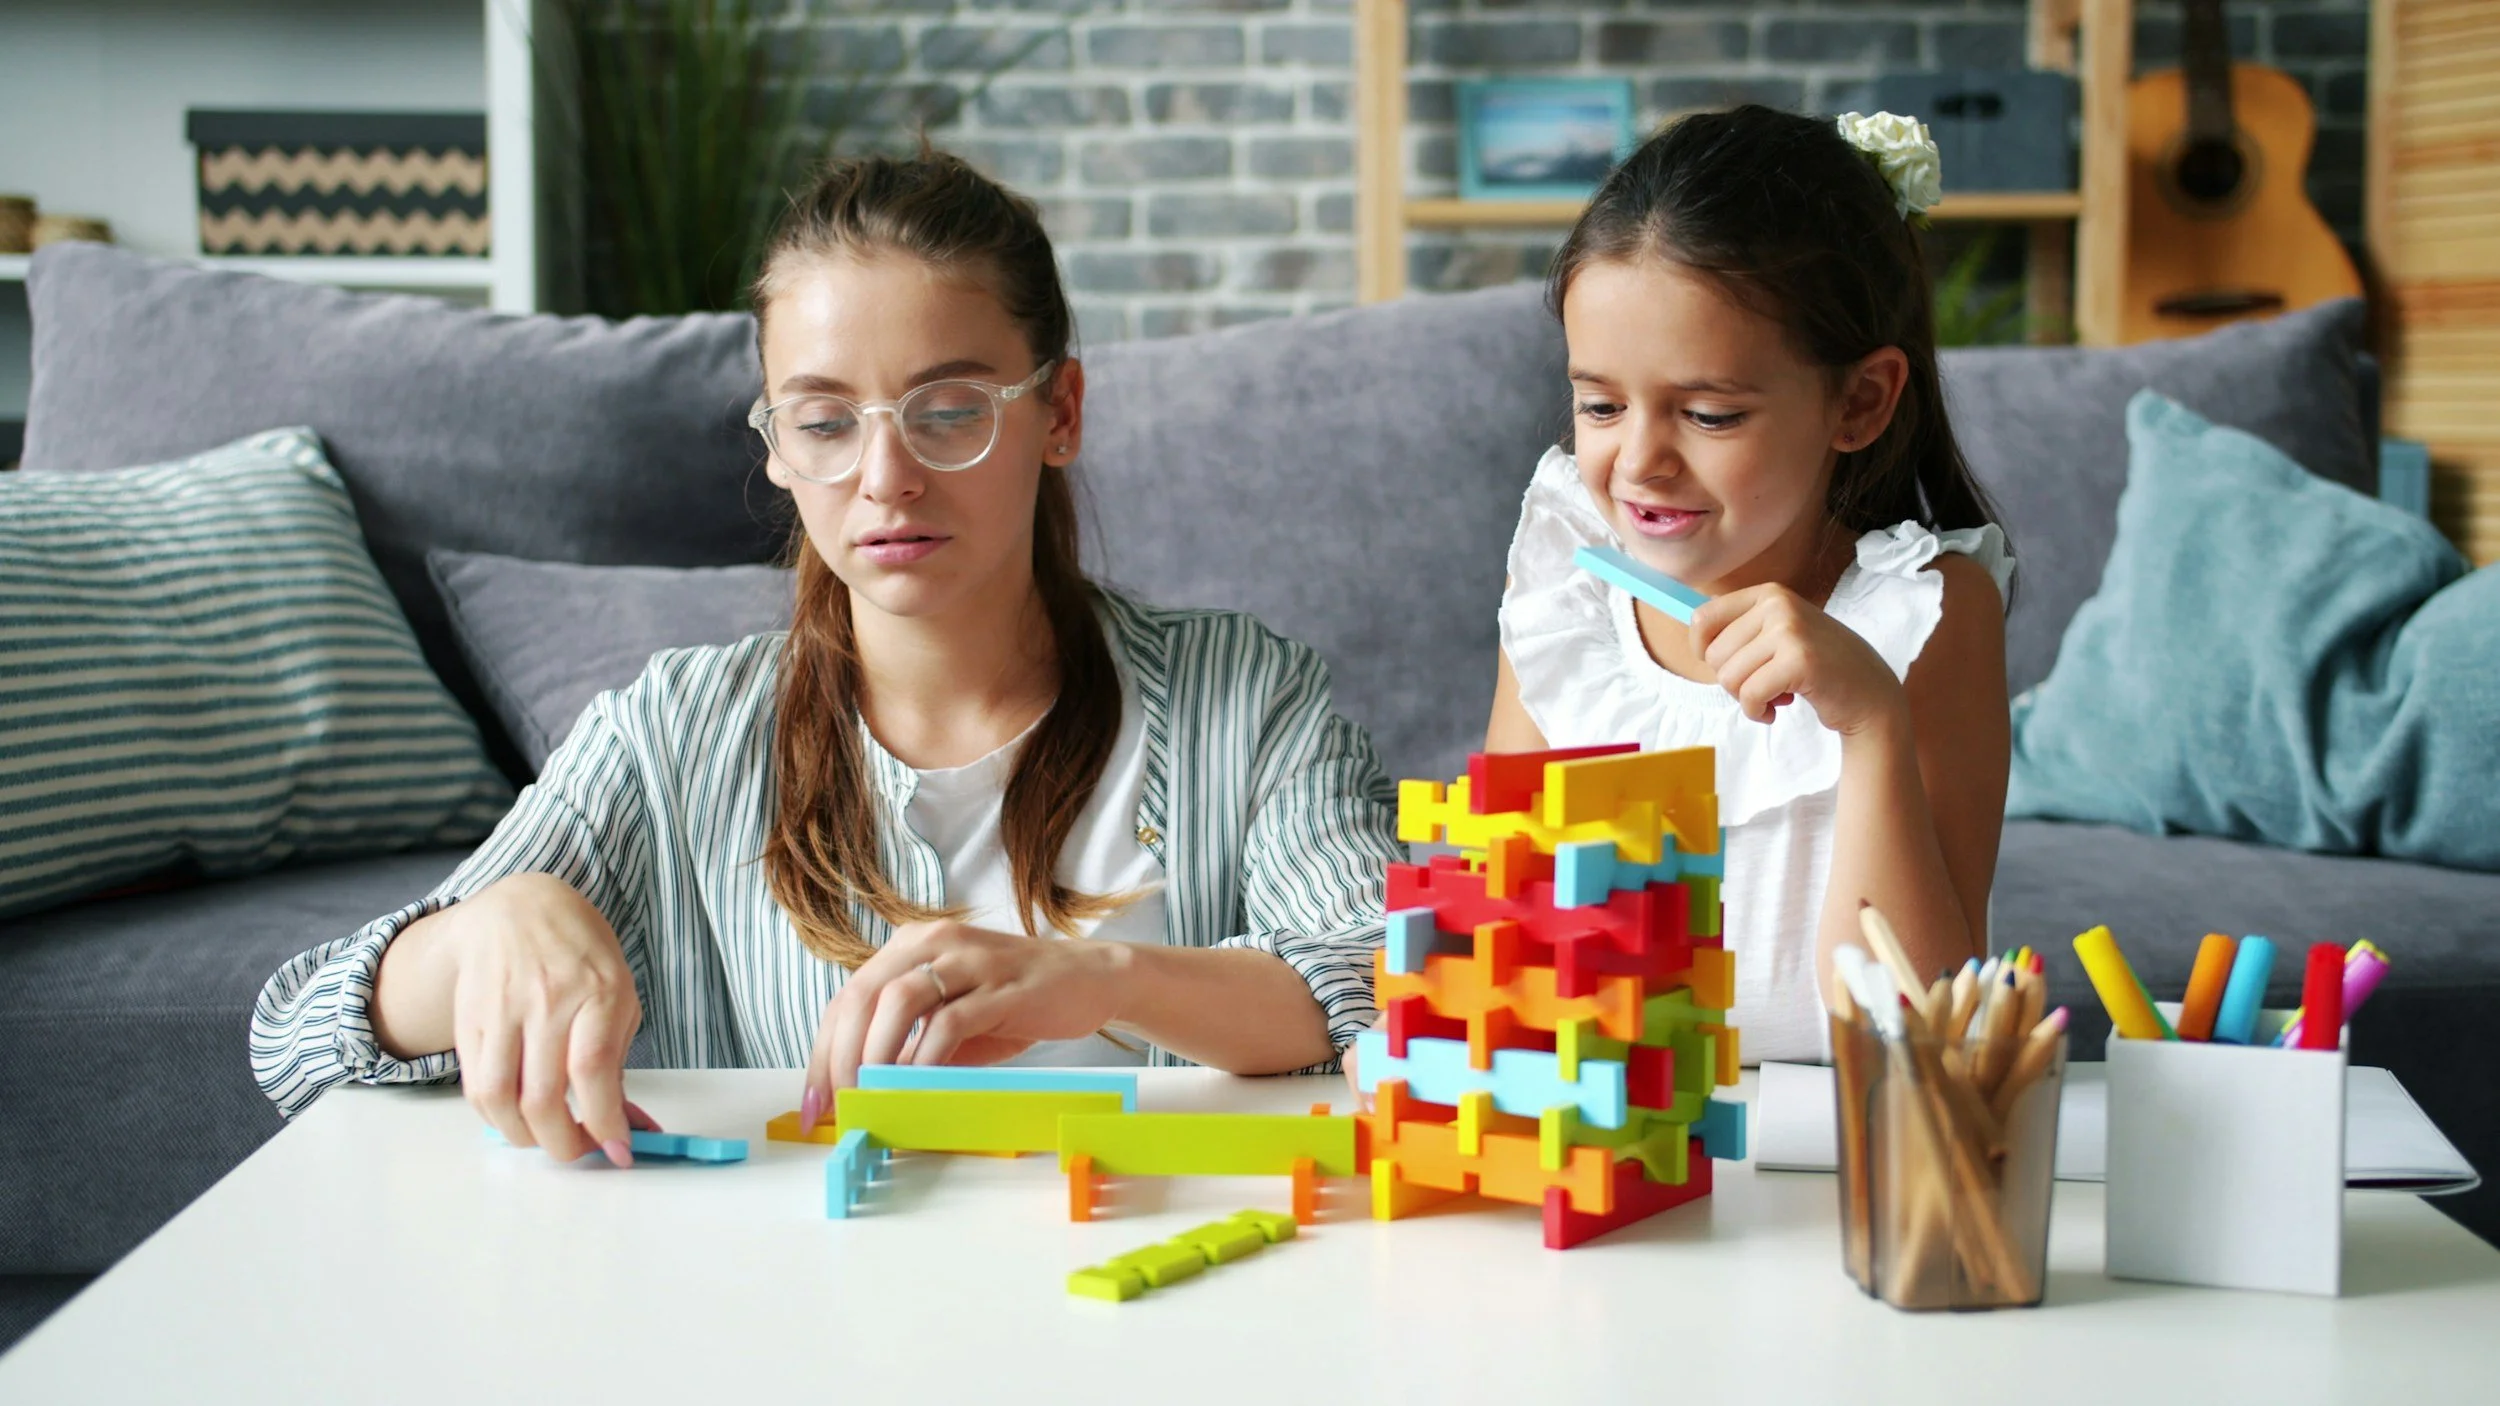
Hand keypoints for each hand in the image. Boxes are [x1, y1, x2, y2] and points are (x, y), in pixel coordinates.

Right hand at [432, 873, 645, 1164]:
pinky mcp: (469, 1020)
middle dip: (563, 1143)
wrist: (520, 908)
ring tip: (544, 1138)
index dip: (604, 1121)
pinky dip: (495, 1115)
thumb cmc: (581, 955)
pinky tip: (516, 1116)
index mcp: (598, 991)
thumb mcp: (619, 996)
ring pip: (499, 1097)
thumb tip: (629, 1126)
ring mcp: (502, 1009)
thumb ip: (618, 1062)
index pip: (592, 1070)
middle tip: (578, 1151)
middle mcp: (547, 999)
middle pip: (543, 1095)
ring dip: (523, 1136)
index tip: (617, 1150)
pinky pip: (475, 1084)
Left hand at [800, 920, 1125, 1127]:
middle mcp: (935, 943)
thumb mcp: (952, 1019)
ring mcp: (970, 960)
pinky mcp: (1004, 986)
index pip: (849, 997)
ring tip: (869, 1094)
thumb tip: (864, 1092)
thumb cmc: (1014, 1003)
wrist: (1090, 979)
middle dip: (838, 1056)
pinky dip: (926, 1055)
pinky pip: (950, 1021)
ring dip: (875, 1053)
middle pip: (863, 995)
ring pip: (899, 1000)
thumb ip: (910, 1043)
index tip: (818, 1100)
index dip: (823, 1051)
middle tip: (836, 1105)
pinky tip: (918, 1083)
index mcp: (913, 946)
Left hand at [1692, 583, 1903, 734]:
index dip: (1702, 651)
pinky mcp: (1799, 660)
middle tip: (1764, 684)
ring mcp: (1789, 630)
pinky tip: (1777, 709)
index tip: (1726, 666)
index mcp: (1768, 593)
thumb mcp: (1780, 634)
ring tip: (1775, 695)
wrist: (1870, 694)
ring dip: (1747, 699)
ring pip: (1729, 677)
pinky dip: (1757, 711)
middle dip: (1733, 681)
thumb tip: (1694, 638)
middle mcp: (1778, 604)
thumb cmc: (1819, 668)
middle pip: (1714, 655)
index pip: (1703, 618)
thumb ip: (1742, 630)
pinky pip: (1750, 695)